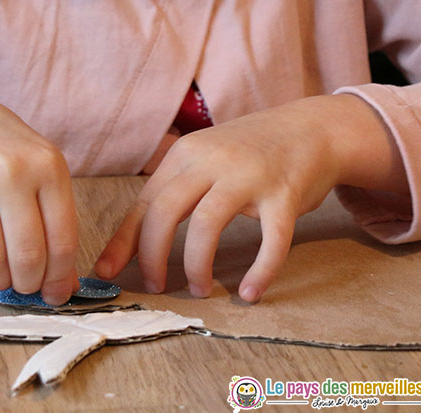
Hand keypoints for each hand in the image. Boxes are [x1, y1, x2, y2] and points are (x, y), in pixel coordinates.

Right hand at [0, 84, 78, 304]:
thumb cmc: (0, 149)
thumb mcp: (38, 167)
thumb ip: (54, 219)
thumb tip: (64, 284)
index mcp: (46, 164)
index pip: (62, 239)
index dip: (60, 277)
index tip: (56, 295)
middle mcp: (9, 169)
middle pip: (27, 254)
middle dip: (28, 283)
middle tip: (24, 289)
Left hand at [94, 95, 406, 302]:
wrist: (313, 128)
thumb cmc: (250, 153)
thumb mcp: (205, 159)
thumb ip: (176, 190)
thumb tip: (136, 239)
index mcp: (186, 154)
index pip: (145, 202)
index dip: (124, 240)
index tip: (108, 270)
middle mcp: (212, 161)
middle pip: (165, 211)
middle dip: (152, 255)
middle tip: (154, 286)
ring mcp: (249, 176)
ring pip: (207, 225)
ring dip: (197, 265)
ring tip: (199, 289)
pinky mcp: (285, 194)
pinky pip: (271, 240)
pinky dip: (260, 270)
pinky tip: (249, 293)